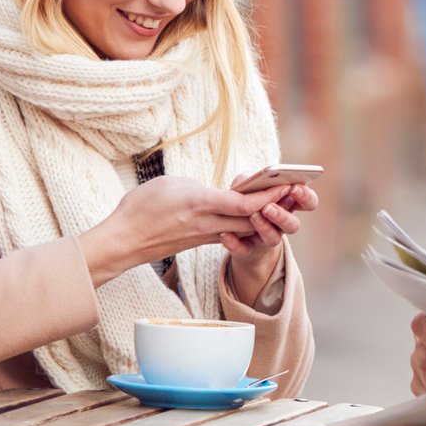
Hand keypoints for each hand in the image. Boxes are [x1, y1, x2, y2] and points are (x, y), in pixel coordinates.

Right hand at [77, 175, 283, 287]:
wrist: (124, 241)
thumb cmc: (142, 208)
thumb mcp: (174, 184)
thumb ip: (204, 188)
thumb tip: (222, 194)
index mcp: (202, 204)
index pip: (246, 203)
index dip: (271, 195)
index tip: (289, 183)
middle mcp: (209, 223)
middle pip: (254, 218)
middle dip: (280, 207)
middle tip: (301, 193)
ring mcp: (208, 235)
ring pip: (246, 227)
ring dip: (268, 216)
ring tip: (287, 201)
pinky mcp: (204, 241)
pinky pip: (233, 232)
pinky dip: (249, 223)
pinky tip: (259, 213)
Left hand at [224, 184, 317, 303]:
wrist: (234, 227)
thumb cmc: (247, 199)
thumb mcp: (251, 185)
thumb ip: (256, 180)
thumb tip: (258, 179)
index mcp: (288, 206)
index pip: (308, 203)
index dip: (305, 197)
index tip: (294, 187)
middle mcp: (282, 225)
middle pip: (293, 225)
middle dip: (283, 216)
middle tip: (269, 206)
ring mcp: (266, 239)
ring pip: (273, 239)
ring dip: (264, 228)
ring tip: (252, 216)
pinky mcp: (248, 251)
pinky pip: (244, 250)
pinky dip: (235, 244)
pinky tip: (225, 235)